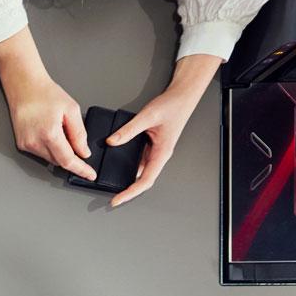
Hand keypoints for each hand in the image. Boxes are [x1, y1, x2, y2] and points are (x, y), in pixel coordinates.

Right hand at [0, 33, 94, 180]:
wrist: (24, 87)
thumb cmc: (45, 94)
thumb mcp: (71, 109)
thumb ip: (79, 133)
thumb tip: (84, 152)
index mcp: (50, 134)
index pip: (68, 160)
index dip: (81, 169)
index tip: (90, 175)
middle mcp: (35, 143)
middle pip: (59, 161)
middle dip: (71, 156)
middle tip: (75, 141)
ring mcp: (27, 145)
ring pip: (50, 158)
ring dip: (59, 151)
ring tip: (58, 129)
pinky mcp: (22, 144)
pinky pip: (40, 153)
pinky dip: (49, 147)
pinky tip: (49, 131)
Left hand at [105, 55, 218, 207]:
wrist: (183, 95)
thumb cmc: (172, 105)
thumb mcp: (148, 116)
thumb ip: (129, 130)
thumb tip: (112, 141)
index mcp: (162, 152)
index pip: (146, 180)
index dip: (131, 192)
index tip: (118, 199)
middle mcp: (159, 154)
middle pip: (143, 180)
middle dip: (128, 191)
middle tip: (113, 198)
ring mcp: (156, 151)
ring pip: (141, 171)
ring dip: (128, 179)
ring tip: (113, 185)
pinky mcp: (152, 145)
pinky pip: (139, 160)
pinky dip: (128, 166)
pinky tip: (118, 166)